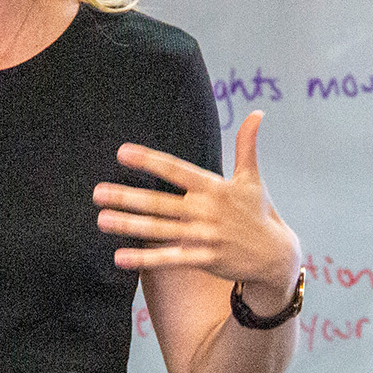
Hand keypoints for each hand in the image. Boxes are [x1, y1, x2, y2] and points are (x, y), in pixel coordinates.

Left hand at [93, 110, 301, 306]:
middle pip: (160, 202)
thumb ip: (247, 146)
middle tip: (97, 192)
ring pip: (159, 229)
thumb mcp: (252, 179)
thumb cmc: (257, 213)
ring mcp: (204, 236)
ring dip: (128, 225)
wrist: (275, 256)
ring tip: (101, 219)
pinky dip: (144, 259)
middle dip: (127, 196)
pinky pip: (169, 259)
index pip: (176, 169)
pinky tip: (119, 257)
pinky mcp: (204, 259)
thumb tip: (258, 113)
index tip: (123, 152)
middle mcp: (206, 210)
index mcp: (214, 187)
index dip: (149, 160)